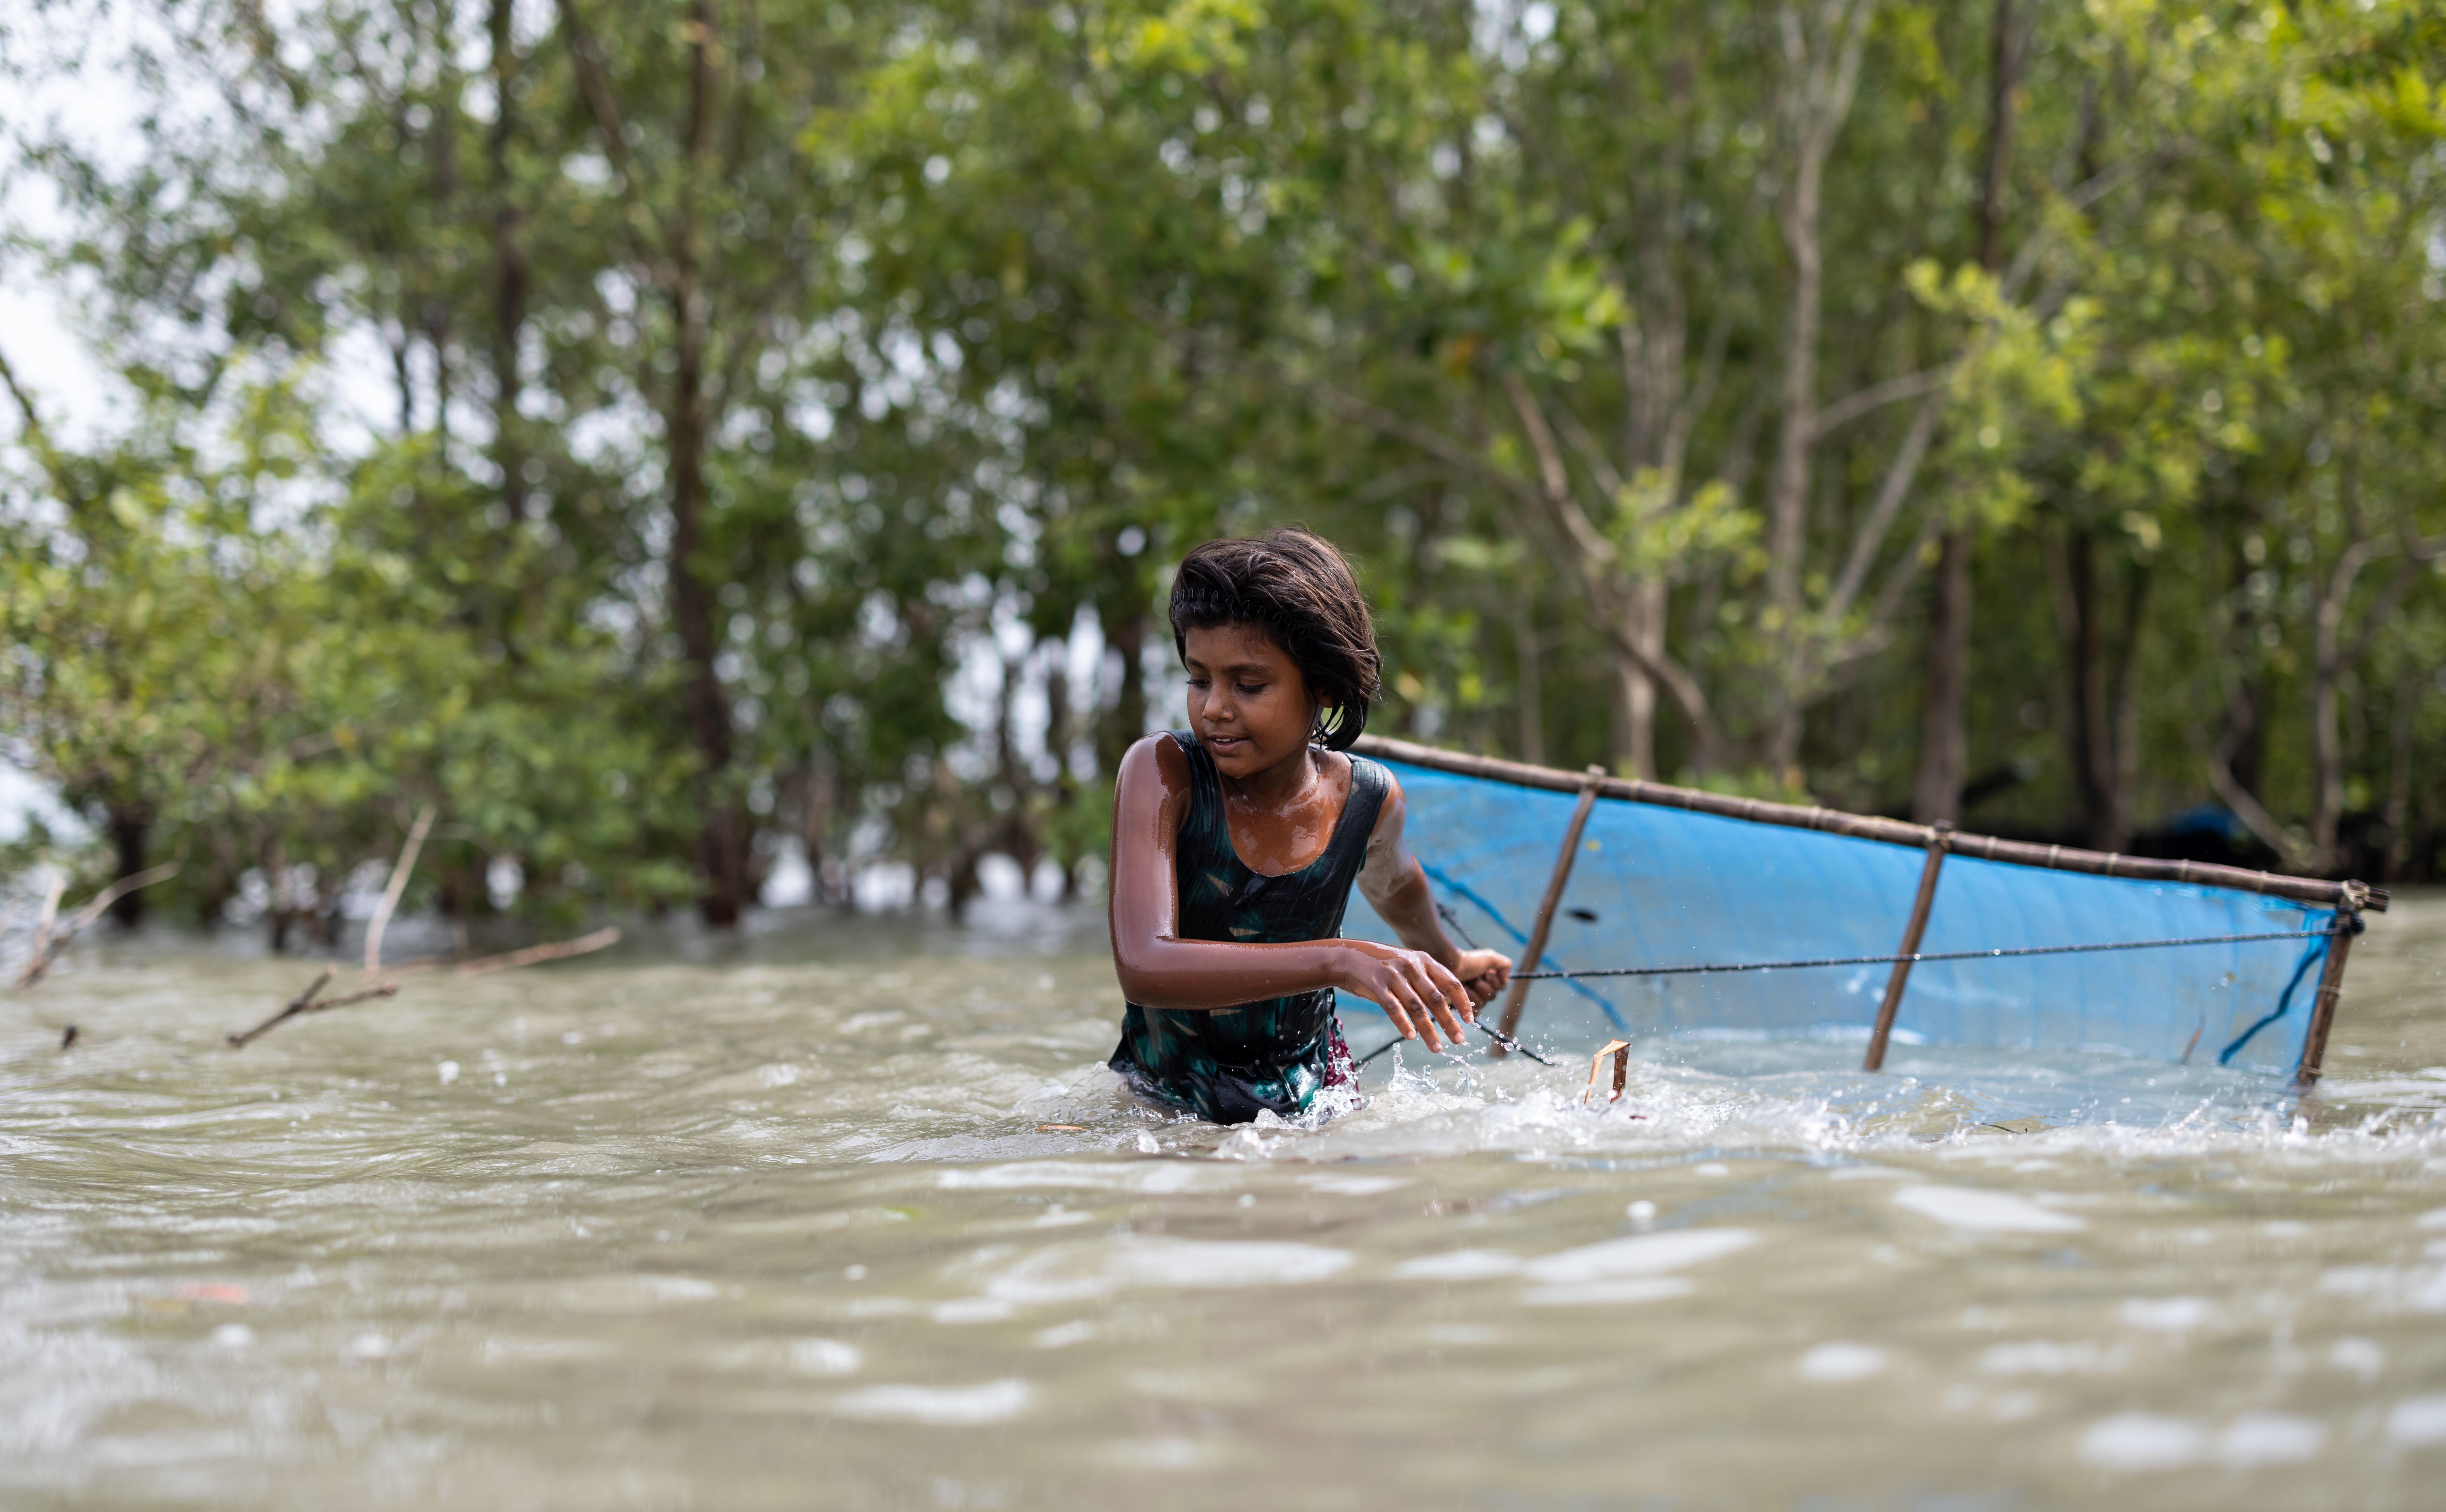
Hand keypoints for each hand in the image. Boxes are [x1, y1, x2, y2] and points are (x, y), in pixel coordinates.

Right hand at [1337, 941, 1474, 1051]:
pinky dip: (1404, 1024)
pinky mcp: (1377, 985)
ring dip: (1429, 1030)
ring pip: (1417, 1007)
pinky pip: (1394, 1008)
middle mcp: (1411, 966)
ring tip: (1437, 1048)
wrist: (1347, 957)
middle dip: (1450, 1022)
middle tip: (1459, 1040)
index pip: (1451, 982)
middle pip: (1437, 998)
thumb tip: (1450, 1000)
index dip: (1463, 1002)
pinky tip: (1411, 1037)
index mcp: (1423, 960)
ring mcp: (1393, 975)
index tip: (1470, 1020)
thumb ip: (1427, 979)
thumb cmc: (1382, 964)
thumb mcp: (1408, 964)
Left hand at [1451, 948, 1512, 1006]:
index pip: (1500, 988)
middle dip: (1482, 987)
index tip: (1486, 974)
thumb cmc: (1468, 960)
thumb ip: (1504, 965)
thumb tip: (1505, 980)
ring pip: (1482, 1004)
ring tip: (1465, 984)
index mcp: (1488, 978)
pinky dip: (1470, 1006)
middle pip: (1491, 997)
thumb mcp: (1490, 957)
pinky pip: (1474, 1013)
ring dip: (1473, 993)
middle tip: (1473, 979)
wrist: (1448, 965)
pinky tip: (1464, 996)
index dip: (1494, 982)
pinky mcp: (1462, 1004)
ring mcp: (1471, 996)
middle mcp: (1481, 987)